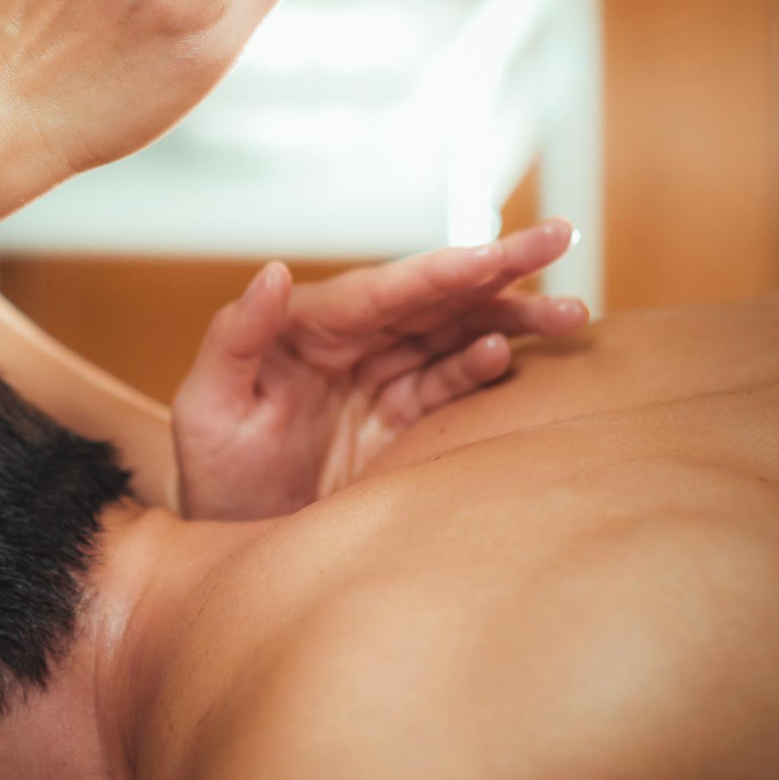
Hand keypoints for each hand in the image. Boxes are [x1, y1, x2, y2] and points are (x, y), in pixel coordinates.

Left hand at [173, 220, 588, 519]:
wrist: (230, 542)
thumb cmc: (209, 471)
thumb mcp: (207, 407)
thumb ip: (235, 337)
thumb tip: (272, 272)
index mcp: (309, 326)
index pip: (383, 290)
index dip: (440, 271)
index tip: (490, 254)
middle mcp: (352, 342)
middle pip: (434, 296)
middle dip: (498, 269)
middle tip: (561, 237)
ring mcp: (381, 381)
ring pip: (455, 334)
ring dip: (510, 319)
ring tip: (572, 312)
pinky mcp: (401, 422)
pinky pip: (450, 386)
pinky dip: (483, 370)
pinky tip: (511, 358)